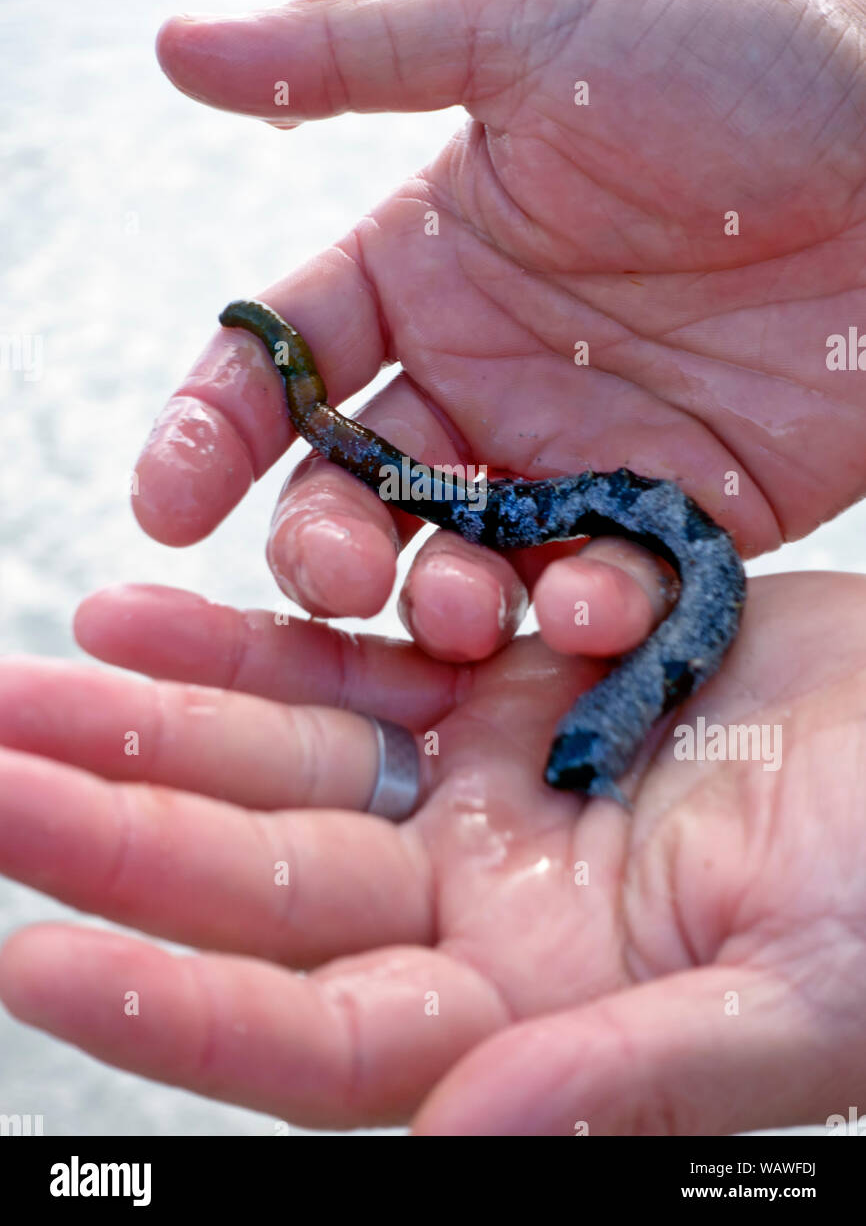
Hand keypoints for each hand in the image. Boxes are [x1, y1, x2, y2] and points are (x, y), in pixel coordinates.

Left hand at [1, 569, 863, 1133]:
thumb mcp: (797, 998)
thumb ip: (626, 1078)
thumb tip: (454, 1135)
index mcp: (528, 1011)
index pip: (313, 1030)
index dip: (174, 1006)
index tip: (33, 956)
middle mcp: (477, 906)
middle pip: (261, 876)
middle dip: (114, 826)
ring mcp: (479, 791)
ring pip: (280, 758)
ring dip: (150, 721)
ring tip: (29, 684)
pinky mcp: (500, 688)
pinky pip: (346, 663)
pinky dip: (246, 639)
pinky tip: (138, 614)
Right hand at [134, 0, 865, 663]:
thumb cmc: (733, 67)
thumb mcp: (528, 31)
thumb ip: (352, 52)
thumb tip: (175, 42)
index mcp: (425, 269)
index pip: (279, 366)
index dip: (212, 431)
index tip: (165, 501)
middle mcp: (484, 375)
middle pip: (352, 493)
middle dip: (323, 546)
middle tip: (341, 575)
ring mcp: (576, 452)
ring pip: (462, 564)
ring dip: (445, 601)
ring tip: (471, 608)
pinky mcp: (677, 513)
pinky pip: (599, 589)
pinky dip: (580, 614)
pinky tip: (590, 603)